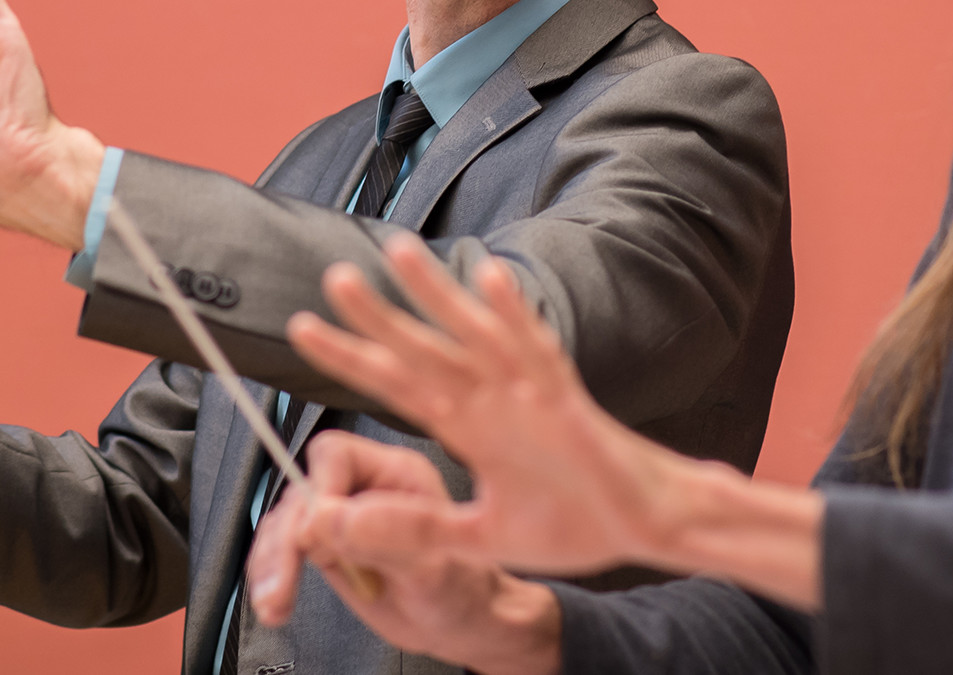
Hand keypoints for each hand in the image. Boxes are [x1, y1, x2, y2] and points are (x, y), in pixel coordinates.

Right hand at [247, 434, 562, 674]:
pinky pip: (281, 552)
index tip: (315, 531)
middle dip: (288, 540)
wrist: (459, 624)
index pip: (337, 456)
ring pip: (284, 523)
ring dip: (272, 562)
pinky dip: (270, 576)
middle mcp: (363, 491)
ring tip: (277, 600)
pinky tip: (274, 599)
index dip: (319, 488)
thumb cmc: (464, 590)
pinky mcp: (325, 549)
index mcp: (396, 474)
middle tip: (287, 579)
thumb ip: (381, 539)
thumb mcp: (432, 567)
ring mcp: (341, 521)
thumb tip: (323, 519)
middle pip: (302, 492)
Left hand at [286, 239, 824, 609]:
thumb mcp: (479, 538)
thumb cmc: (575, 523)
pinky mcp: (566, 404)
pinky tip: (490, 278)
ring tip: (399, 252)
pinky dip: (514, 316)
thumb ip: (415, 531)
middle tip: (333, 278)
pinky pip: (537, 353)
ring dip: (438, 294)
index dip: (352, 358)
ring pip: (473, 336)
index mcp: (470, 429)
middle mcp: (492, 402)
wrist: (647, 527)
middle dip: (378, 316)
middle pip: (423, 350)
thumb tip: (339, 528)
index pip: (399, 386)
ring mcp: (529, 397)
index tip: (304, 330)